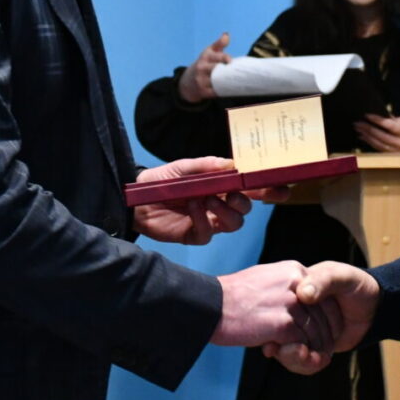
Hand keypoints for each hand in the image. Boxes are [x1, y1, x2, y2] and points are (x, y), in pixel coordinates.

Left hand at [132, 156, 250, 244]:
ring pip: (233, 224)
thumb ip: (208, 165)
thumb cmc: (162, 180)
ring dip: (225, 212)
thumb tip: (232, 164)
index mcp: (219, 188)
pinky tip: (193, 207)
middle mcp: (217, 205)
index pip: (245, 189)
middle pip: (243, 210)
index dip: (257, 188)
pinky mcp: (194, 235)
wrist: (137, 197)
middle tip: (231, 194)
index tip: (262, 184)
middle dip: (242, 202)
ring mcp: (207, 221)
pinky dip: (203, 220)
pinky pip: (207, 233)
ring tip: (209, 200)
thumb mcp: (184, 167)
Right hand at [177, 32, 231, 102]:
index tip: (231, 62)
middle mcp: (202, 68)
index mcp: (205, 57)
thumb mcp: (208, 53)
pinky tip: (230, 90)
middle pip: (217, 69)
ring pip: (217, 81)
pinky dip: (223, 91)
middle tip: (238, 73)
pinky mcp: (202, 92)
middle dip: (227, 71)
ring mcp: (201, 80)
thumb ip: (219, 44)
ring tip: (237, 82)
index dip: (225, 58)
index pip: (217, 56)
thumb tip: (227, 34)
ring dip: (227, 82)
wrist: (187, 82)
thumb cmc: (203, 64)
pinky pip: (215, 92)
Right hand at [212, 260, 335, 352]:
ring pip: (316, 331)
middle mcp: (297, 283)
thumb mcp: (266, 281)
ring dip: (316, 348)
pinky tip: (299, 358)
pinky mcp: (282, 324)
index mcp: (294, 271)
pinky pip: (304, 343)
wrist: (210, 306)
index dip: (328, 318)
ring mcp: (290, 303)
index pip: (325, 296)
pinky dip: (304, 354)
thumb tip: (303, 305)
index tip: (325, 332)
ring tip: (311, 358)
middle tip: (321, 351)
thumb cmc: (233, 297)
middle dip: (325, 336)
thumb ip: (287, 290)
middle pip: (324, 315)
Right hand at [263, 261, 378, 374]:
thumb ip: (323, 281)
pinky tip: (319, 361)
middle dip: (288, 350)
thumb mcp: (342, 277)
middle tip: (301, 353)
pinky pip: (298, 358)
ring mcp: (299, 327)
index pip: (276, 309)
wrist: (374, 307)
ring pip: (286, 349)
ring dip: (296, 359)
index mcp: (294, 287)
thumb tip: (303, 294)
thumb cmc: (357, 285)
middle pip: (277, 334)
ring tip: (315, 360)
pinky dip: (306, 364)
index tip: (277, 342)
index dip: (275, 328)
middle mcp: (292, 308)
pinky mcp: (308, 342)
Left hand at [353, 113, 399, 152]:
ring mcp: (399, 153)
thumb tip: (383, 119)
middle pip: (381, 136)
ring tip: (358, 130)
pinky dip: (372, 144)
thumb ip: (398, 120)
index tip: (366, 115)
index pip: (389, 126)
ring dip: (367, 137)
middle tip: (357, 123)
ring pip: (379, 145)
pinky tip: (365, 138)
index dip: (376, 120)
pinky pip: (382, 150)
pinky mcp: (397, 157)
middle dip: (367, 129)